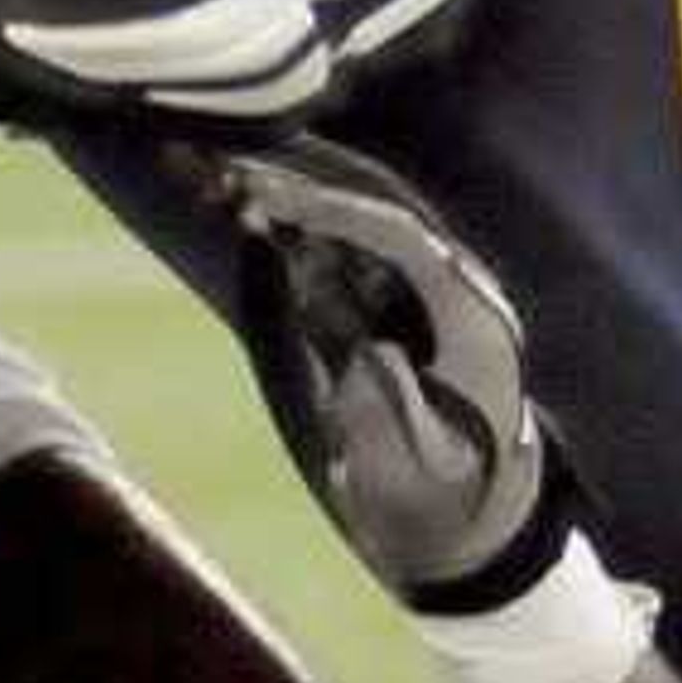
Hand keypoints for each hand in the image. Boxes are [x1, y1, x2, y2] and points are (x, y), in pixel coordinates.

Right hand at [205, 134, 563, 606]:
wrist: (470, 516)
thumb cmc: (446, 499)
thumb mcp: (420, 471)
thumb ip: (398, 418)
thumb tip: (369, 353)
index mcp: (472, 316)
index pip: (401, 237)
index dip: (334, 211)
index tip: (268, 195)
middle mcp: (451, 288)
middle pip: (375, 209)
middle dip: (300, 182)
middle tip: (222, 165)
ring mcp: (421, 293)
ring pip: (350, 221)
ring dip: (286, 194)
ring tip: (209, 171)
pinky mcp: (388, 304)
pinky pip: (334, 249)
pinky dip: (285, 224)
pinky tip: (231, 205)